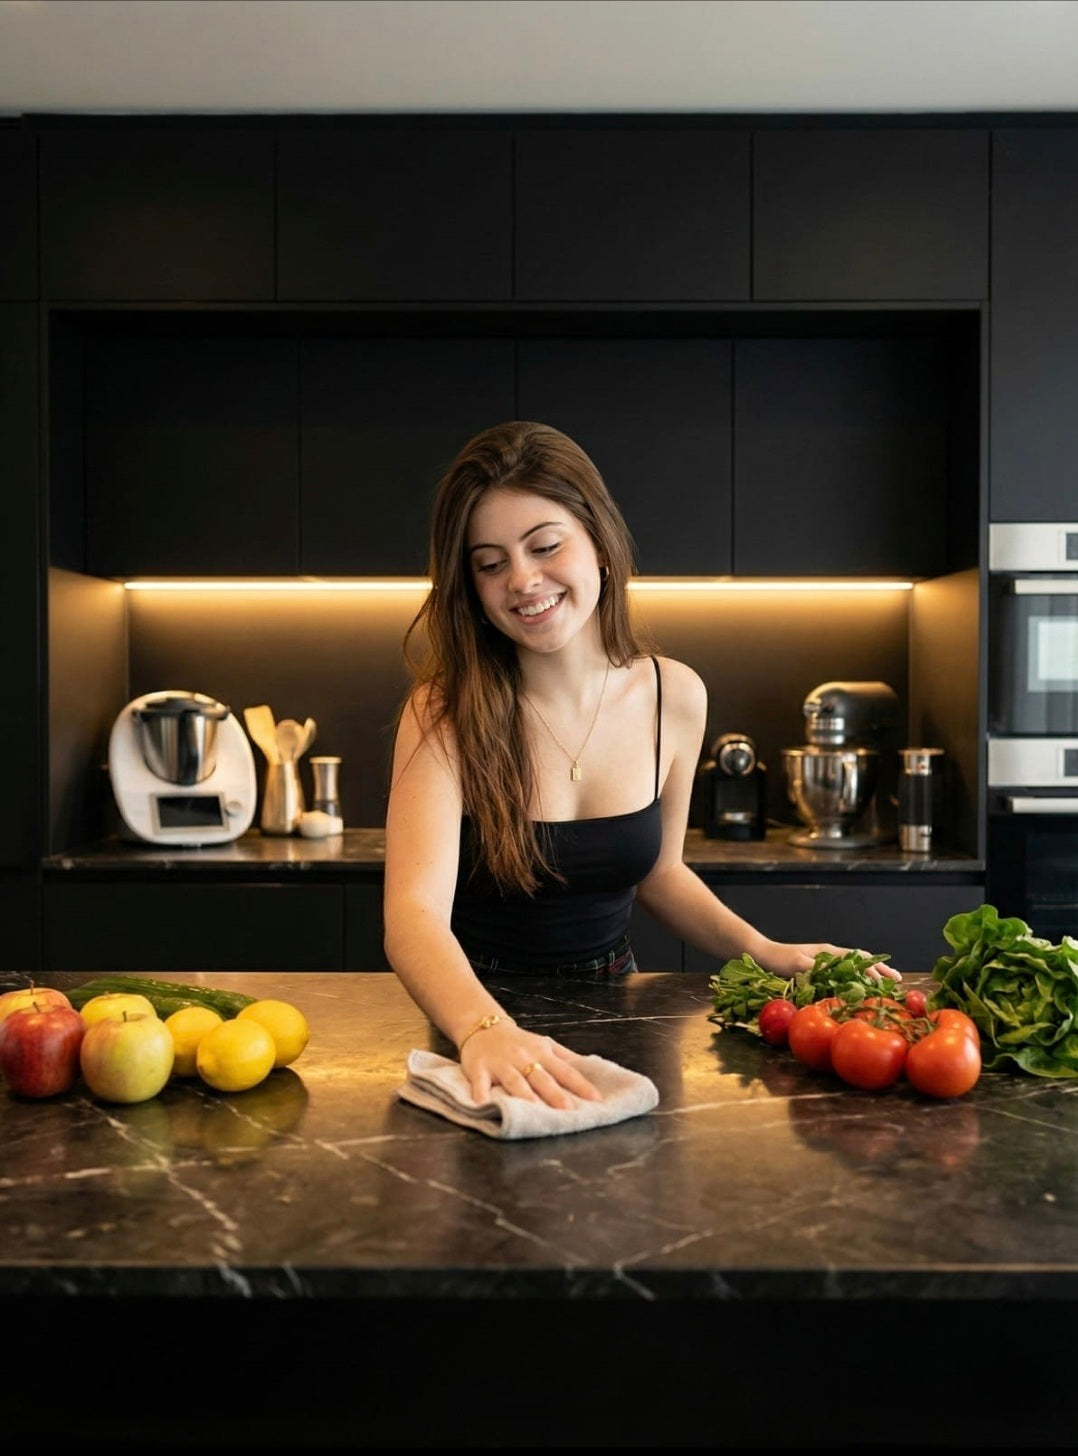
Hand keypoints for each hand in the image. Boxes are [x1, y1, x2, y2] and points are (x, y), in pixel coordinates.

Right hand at [460, 1022, 604, 1108]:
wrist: (483, 1025)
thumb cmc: (519, 1041)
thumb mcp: (545, 1044)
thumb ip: (566, 1058)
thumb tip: (591, 1068)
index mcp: (542, 1053)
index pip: (565, 1071)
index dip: (581, 1085)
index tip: (596, 1100)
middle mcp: (523, 1058)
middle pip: (541, 1077)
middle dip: (555, 1093)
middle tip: (568, 1109)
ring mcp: (501, 1064)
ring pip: (515, 1080)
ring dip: (524, 1094)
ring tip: (534, 1108)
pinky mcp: (479, 1068)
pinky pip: (480, 1082)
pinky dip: (481, 1094)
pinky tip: (483, 1104)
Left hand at [756, 940, 901, 981]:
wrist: (762, 954)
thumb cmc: (778, 960)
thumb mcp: (795, 965)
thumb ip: (814, 969)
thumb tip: (833, 975)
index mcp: (828, 953)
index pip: (858, 961)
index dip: (873, 972)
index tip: (886, 983)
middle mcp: (831, 955)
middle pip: (862, 959)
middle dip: (881, 969)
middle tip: (898, 979)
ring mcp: (827, 960)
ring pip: (857, 963)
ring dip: (873, 971)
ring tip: (889, 979)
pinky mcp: (821, 967)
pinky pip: (847, 970)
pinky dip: (860, 975)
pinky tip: (864, 983)